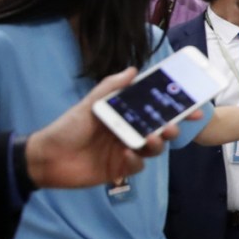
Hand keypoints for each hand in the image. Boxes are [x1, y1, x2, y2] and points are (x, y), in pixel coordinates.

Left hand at [26, 68, 191, 188]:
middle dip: (172, 127)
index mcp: (125, 115)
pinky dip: (136, 159)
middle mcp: (129, 132)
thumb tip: (134, 70)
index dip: (173, 107)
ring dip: (156, 143)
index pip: (154, 109)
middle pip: (159, 129)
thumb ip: (111, 87)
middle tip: (174, 126)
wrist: (46, 158)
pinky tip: (127, 154)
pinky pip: (137, 165)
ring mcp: (126, 151)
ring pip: (153, 147)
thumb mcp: (89, 104)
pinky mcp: (120, 169)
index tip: (191, 106)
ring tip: (152, 138)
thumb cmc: (67, 128)